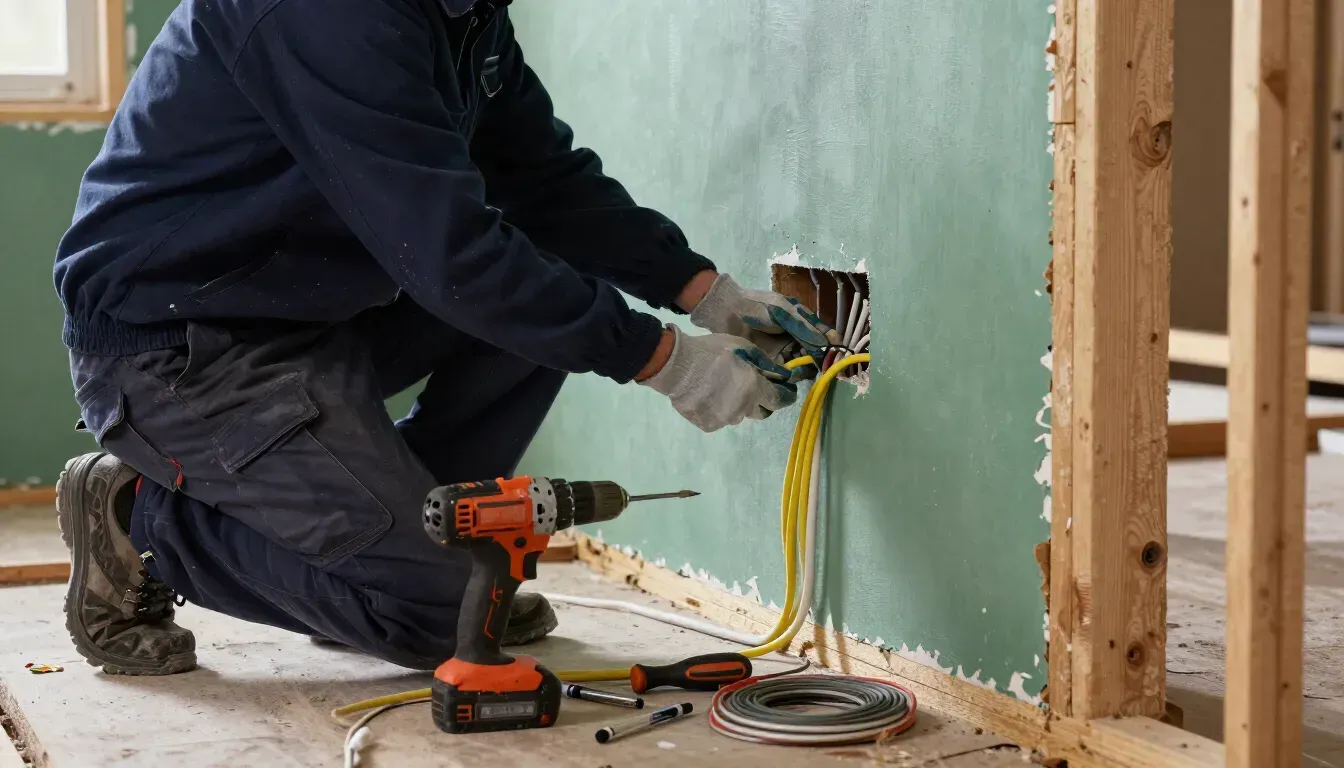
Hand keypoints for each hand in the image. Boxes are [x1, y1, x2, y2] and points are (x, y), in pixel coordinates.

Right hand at [639, 325, 799, 432]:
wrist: (677, 366)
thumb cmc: (711, 352)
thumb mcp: (743, 347)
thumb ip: (763, 362)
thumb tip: (780, 372)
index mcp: (754, 389)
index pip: (777, 400)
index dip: (782, 396)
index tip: (783, 393)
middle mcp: (742, 409)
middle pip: (759, 412)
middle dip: (759, 402)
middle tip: (749, 389)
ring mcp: (724, 420)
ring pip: (736, 415)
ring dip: (735, 406)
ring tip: (721, 390)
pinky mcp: (708, 425)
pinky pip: (718, 420)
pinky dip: (716, 410)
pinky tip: (707, 397)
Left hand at [689, 274, 839, 362]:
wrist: (727, 312)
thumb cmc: (757, 307)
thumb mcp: (783, 312)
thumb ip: (804, 328)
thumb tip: (828, 342)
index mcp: (802, 322)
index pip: (823, 336)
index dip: (832, 346)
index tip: (837, 355)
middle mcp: (797, 338)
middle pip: (815, 354)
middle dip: (819, 360)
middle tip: (818, 365)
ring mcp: (784, 351)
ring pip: (803, 365)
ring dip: (804, 368)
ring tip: (798, 366)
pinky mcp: (772, 363)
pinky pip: (787, 372)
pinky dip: (790, 374)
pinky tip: (788, 373)